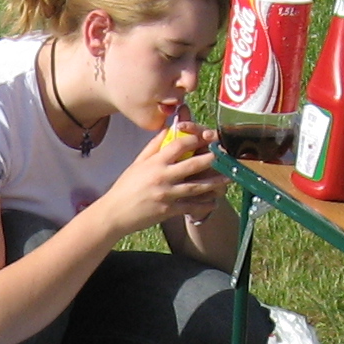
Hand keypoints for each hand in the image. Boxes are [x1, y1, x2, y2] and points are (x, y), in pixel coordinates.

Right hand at [98, 125, 227, 238]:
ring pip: (196, 186)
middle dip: (211, 158)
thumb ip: (153, 147)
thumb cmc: (125, 187)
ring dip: (214, 182)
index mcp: (154, 163)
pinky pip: (190, 206)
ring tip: (228, 178)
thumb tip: (168, 130)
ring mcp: (166, 194)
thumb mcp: (137, 163)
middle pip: (192, 164)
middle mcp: (161, 177)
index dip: (195, 139)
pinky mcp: (167, 210)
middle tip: (225, 154)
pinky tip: (213, 202)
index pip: (178, 145)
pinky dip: (203, 205)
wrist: (115, 213)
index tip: (207, 136)